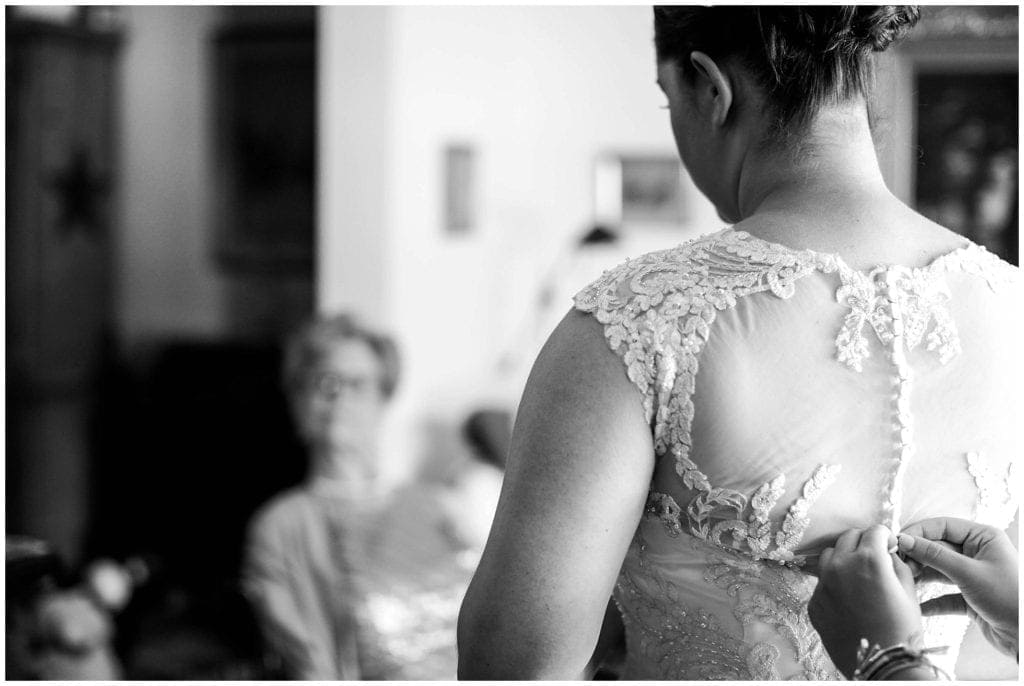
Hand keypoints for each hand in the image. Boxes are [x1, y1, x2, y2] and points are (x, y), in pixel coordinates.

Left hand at [808, 525, 922, 677]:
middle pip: (848, 537)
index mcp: (869, 559)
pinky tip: (849, 599)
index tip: (888, 546)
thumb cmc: (902, 629)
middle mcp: (841, 566)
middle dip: (863, 543)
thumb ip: (896, 563)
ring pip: (830, 555)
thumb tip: (887, 551)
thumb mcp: (909, 591)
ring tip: (858, 576)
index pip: (874, 530)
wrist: (881, 664)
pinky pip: (822, 581)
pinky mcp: (814, 601)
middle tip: (874, 558)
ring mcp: (823, 583)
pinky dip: (835, 583)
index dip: (885, 537)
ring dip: (844, 558)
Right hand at [898, 517, 1017, 657]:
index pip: (943, 526)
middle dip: (918, 556)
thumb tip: (905, 540)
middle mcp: (978, 553)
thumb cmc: (1009, 598)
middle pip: (938, 548)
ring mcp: (973, 576)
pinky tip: (919, 606)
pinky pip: (945, 595)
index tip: (898, 542)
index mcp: (983, 538)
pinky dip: (932, 601)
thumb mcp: (969, 572)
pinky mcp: (971, 598)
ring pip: (939, 571)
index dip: (919, 532)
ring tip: (905, 581)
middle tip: (899, 564)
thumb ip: (934, 555)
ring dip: (922, 577)